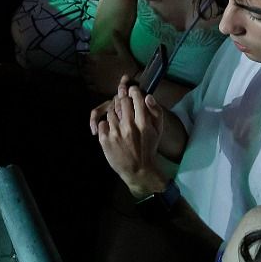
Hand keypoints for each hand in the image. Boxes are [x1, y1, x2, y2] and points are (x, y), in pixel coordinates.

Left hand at [94, 79, 165, 196]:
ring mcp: (115, 133)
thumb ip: (156, 111)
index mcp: (143, 123)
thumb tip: (147, 96)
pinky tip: (113, 130)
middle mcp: (128, 126)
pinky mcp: (105, 140)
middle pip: (122, 101)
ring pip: (110, 111)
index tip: (132, 91)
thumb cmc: (149, 148)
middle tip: (124, 99)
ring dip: (114, 112)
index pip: (135, 97)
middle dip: (123, 97)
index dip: (133, 91)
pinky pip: (102, 123)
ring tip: (119, 119)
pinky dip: (107, 125)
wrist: (138, 170)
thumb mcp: (158, 130)